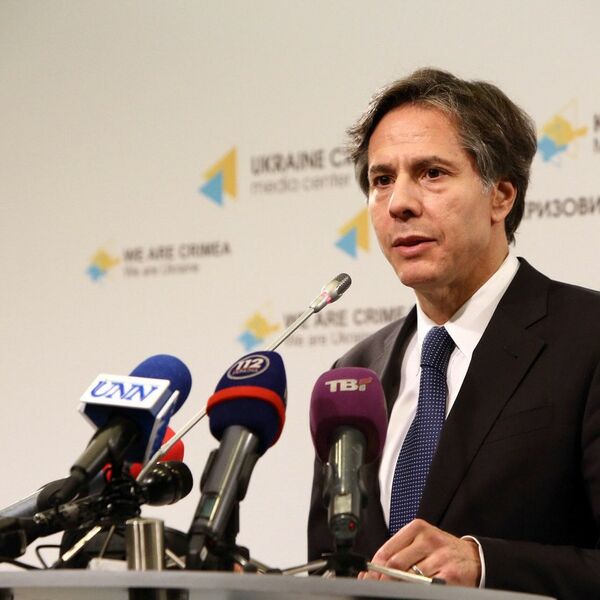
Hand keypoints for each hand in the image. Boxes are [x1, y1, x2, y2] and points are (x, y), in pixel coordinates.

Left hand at [358, 519, 480, 585]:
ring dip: (401, 586)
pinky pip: (426, 587)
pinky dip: (417, 590)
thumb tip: (372, 571)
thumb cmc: (443, 551)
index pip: (387, 550)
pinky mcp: (451, 575)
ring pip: (409, 578)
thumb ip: (400, 552)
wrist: (475, 558)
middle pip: (395, 564)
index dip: (374, 569)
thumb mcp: (421, 542)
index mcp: (417, 528)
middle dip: (384, 580)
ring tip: (399, 589)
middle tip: (379, 588)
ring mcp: (441, 557)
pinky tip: (415, 590)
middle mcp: (429, 539)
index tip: (367, 579)